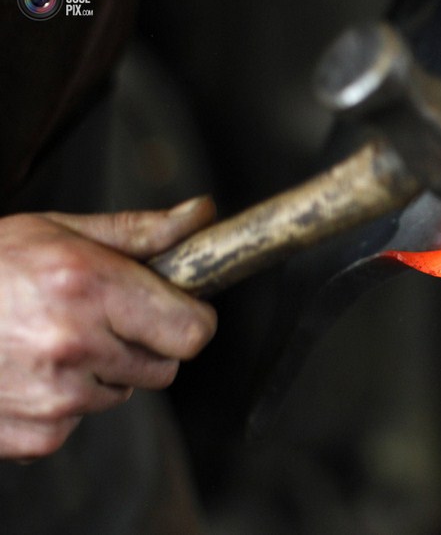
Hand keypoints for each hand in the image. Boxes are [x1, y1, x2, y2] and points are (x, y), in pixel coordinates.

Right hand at [0, 197, 217, 459]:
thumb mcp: (59, 230)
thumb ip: (140, 231)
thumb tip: (200, 214)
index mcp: (88, 285)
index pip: (192, 330)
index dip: (190, 318)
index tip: (176, 309)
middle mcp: (73, 344)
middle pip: (166, 366)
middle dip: (146, 344)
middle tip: (103, 319)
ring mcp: (54, 397)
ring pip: (123, 393)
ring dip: (102, 372)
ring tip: (53, 340)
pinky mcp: (37, 435)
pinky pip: (81, 421)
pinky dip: (65, 403)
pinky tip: (30, 371)